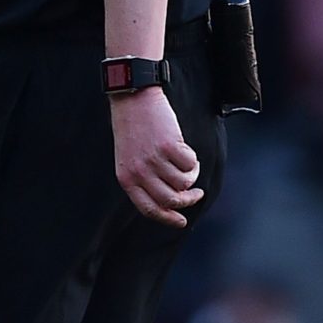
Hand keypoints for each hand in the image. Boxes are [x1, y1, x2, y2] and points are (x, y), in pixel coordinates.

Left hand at [110, 87, 202, 226]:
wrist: (133, 101)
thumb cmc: (133, 131)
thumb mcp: (129, 160)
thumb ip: (144, 180)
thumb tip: (171, 201)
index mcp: (126, 179)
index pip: (148, 209)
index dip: (168, 219)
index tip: (181, 221)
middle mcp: (139, 172)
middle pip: (171, 200)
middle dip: (188, 200)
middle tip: (196, 193)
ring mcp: (153, 160)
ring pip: (184, 183)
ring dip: (191, 176)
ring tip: (186, 164)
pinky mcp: (169, 147)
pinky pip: (191, 165)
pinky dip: (193, 160)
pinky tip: (185, 150)